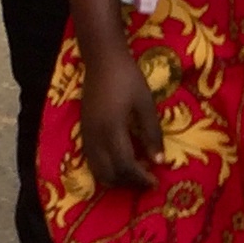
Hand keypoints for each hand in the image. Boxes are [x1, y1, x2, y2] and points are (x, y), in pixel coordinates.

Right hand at [79, 51, 161, 191]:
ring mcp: (87, 135)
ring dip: (117, 178)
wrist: (102, 59)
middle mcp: (96, 137)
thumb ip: (152, 134)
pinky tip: (121, 162)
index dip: (140, 178)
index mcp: (112, 130)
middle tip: (147, 180)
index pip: (125, 166)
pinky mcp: (83, 131)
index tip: (155, 182)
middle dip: (129, 183)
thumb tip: (160, 161)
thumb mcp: (146, 105)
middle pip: (109, 174)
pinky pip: (92, 160)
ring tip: (135, 173)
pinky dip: (106, 169)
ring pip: (97, 170)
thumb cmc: (128, 78)